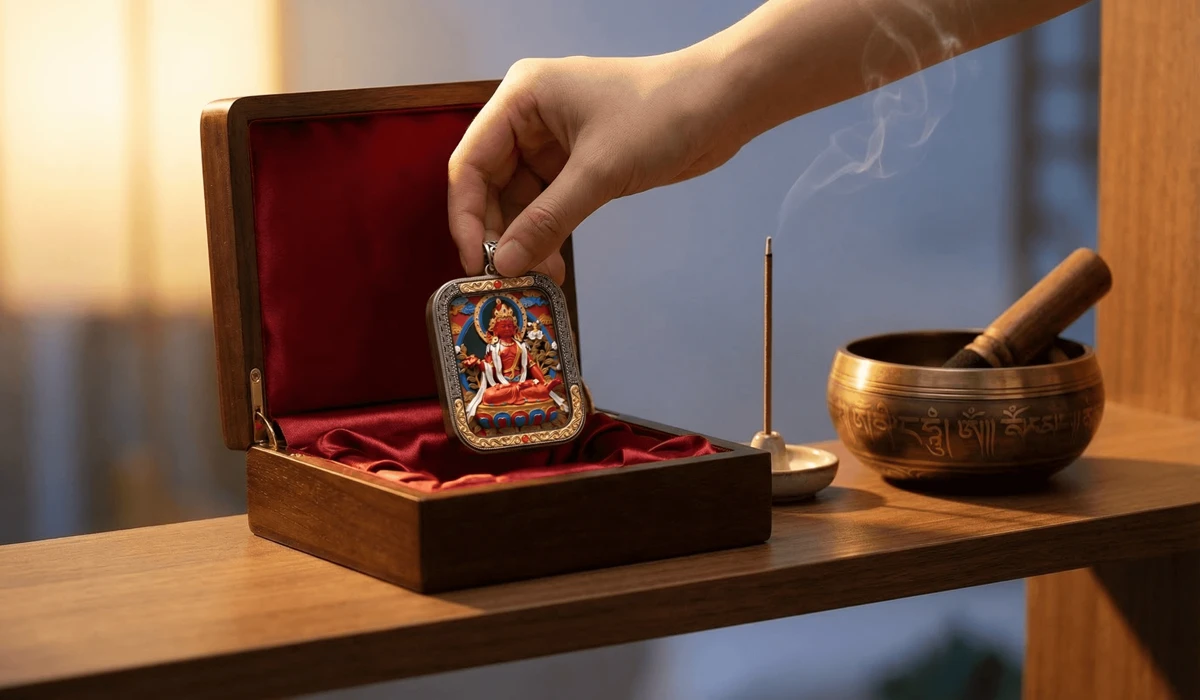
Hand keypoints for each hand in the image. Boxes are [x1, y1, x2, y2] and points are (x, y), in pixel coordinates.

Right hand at [448, 47, 747, 281]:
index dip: (467, 216)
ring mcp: (552, 140)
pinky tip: (553, 262)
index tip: (476, 263)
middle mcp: (528, 117)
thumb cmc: (661, 116)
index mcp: (520, 98)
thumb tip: (505, 266)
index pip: (472, 162)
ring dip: (526, 239)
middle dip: (499, 232)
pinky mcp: (578, 162)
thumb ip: (548, 219)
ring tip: (539, 276)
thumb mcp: (599, 171)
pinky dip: (548, 232)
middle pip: (490, 184)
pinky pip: (548, 203)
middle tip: (509, 278)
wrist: (723, 104)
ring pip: (519, 199)